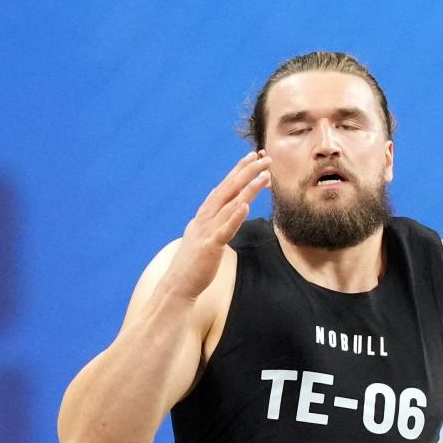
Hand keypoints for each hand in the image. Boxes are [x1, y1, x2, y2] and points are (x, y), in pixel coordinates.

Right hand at [166, 151, 270, 301]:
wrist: (178, 285)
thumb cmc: (193, 263)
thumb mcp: (203, 236)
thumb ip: (213, 221)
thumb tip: (222, 210)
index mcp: (204, 214)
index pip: (223, 187)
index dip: (238, 171)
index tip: (252, 157)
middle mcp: (205, 217)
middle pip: (228, 189)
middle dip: (247, 171)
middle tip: (264, 158)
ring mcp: (207, 230)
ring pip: (230, 204)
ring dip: (248, 189)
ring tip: (265, 177)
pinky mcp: (210, 246)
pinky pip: (225, 229)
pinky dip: (235, 216)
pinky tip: (245, 206)